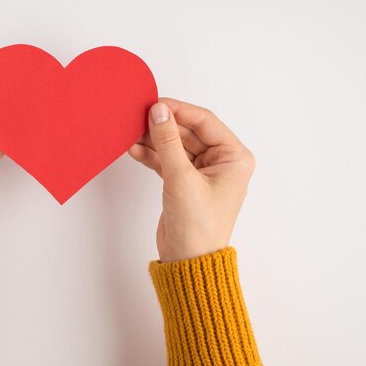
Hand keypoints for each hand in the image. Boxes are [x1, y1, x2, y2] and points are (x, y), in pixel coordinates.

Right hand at [128, 98, 255, 261]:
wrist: (188, 261)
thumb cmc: (197, 226)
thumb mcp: (181, 178)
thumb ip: (167, 142)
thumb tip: (158, 111)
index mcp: (234, 157)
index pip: (205, 122)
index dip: (178, 110)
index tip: (154, 104)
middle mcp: (221, 162)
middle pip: (188, 132)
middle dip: (163, 126)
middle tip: (137, 117)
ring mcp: (202, 172)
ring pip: (175, 145)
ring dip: (154, 140)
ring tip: (131, 133)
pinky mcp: (184, 182)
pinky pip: (167, 160)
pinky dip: (152, 155)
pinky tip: (134, 149)